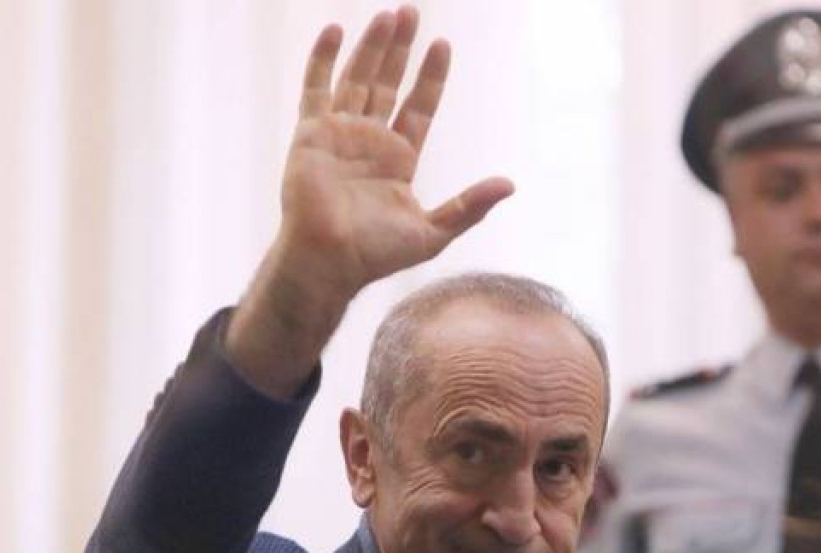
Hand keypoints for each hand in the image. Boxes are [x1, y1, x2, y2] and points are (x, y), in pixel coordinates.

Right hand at [280, 7, 513, 293]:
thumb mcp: (434, 231)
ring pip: (358, 78)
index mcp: (399, 159)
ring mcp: (339, 134)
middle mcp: (370, 141)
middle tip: (412, 11)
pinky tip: (335, 29)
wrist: (330, 260)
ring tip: (389, 14)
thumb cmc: (377, 254)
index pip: (419, 107)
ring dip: (372, 46)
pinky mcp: (310, 133)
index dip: (431, 77)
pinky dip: (323, 58)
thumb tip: (509, 184)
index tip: (443, 46)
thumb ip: (470, 206)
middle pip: (389, 83)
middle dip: (401, 49)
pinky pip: (316, 88)